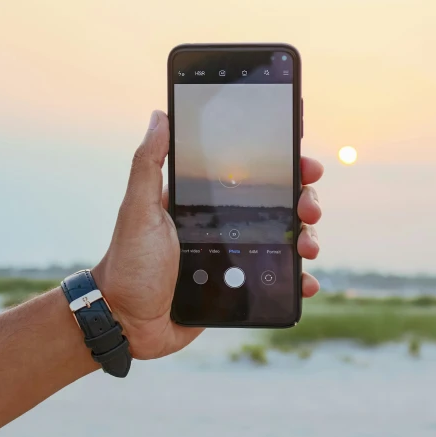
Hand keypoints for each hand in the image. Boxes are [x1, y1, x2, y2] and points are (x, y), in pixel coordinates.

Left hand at [93, 110, 323, 359]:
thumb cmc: (128, 262)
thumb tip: (160, 115)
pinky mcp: (240, 288)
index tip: (300, 156)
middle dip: (304, 199)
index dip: (281, 163)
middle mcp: (225, 224)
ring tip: (308, 247)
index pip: (250, 173)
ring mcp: (235, 256)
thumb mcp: (137, 209)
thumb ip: (148, 164)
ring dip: (307, 237)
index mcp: (204, 201)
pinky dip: (297, 279)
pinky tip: (306, 281)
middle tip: (308, 207)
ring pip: (285, 239)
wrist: (127, 321)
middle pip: (278, 203)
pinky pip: (277, 279)